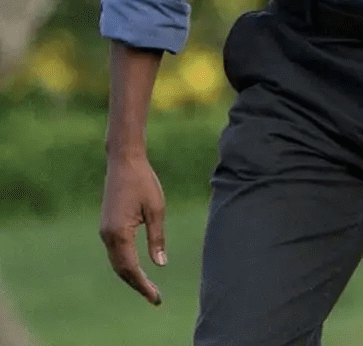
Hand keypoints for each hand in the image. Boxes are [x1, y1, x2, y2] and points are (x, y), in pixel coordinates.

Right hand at [100, 152, 166, 304]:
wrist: (124, 162)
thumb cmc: (143, 182)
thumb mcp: (156, 209)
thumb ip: (157, 238)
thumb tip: (160, 264)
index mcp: (119, 233)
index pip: (131, 269)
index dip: (143, 285)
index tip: (156, 298)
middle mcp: (108, 236)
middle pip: (121, 270)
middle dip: (137, 285)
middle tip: (155, 298)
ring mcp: (105, 231)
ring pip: (117, 263)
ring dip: (131, 276)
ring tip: (148, 287)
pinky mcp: (107, 226)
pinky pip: (115, 252)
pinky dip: (125, 264)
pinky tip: (137, 268)